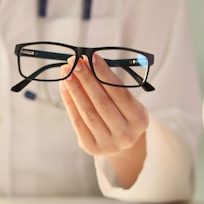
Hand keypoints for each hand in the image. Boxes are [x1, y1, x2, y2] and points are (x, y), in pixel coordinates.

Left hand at [59, 53, 147, 186]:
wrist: (121, 142)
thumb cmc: (123, 113)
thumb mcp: (126, 100)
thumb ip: (109, 84)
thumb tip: (86, 62)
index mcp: (139, 119)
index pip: (119, 92)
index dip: (104, 73)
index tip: (91, 56)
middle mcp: (126, 134)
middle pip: (101, 102)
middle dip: (86, 79)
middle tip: (74, 61)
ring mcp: (108, 143)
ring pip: (87, 111)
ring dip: (74, 88)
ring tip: (66, 71)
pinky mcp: (92, 147)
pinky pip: (77, 121)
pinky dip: (69, 102)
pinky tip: (64, 87)